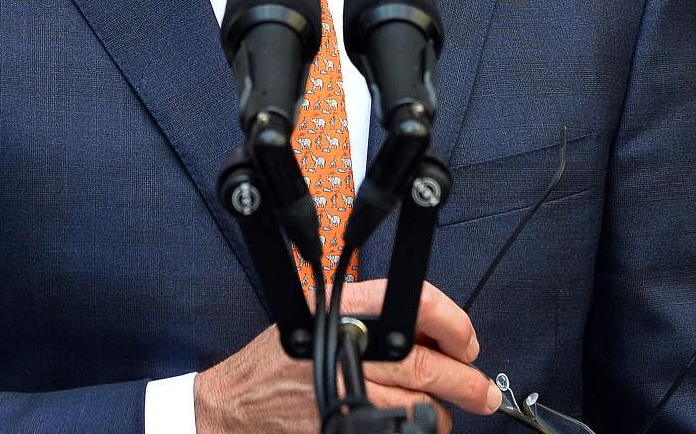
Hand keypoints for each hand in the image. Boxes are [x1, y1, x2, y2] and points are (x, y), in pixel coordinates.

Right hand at [194, 278, 501, 433]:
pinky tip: (409, 427)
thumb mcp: (325, 316)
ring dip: (439, 415)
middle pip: (424, 363)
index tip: (467, 342)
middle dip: (464, 381)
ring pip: (418, 408)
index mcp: (348, 308)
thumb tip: (433, 331)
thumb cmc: (285, 355)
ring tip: (442, 413)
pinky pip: (397, 433)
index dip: (453, 323)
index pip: (416, 302)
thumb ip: (375, 319)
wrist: (238, 400)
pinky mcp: (342, 425)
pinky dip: (412, 432)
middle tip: (484, 391)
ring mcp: (344, 389)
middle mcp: (347, 345)